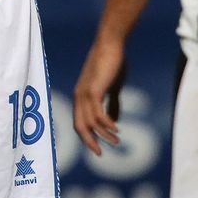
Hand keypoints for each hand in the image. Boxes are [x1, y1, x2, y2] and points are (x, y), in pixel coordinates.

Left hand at [73, 36, 127, 155]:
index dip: (87, 137)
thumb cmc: (113, 63)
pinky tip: (117, 128)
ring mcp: (85, 93)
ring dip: (104, 134)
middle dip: (90, 142)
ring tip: (118, 141)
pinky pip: (98, 114)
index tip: (98, 149)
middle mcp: (80, 96)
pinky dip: (107, 124)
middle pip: (80, 126)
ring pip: (91, 122)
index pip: (79, 122)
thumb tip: (114, 123)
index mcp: (82, 96)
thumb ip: (112, 104)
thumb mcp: (113, 87)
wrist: (111, 44)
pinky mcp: (95, 90)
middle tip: (101, 153)